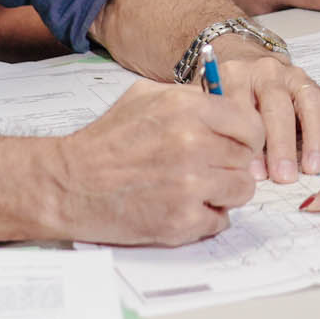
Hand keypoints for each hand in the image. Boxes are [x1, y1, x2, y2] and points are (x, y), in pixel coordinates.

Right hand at [45, 81, 262, 244]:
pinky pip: (221, 220)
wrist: (69, 184)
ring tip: (199, 187)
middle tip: (209, 166)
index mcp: (187, 109)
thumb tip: (226, 102)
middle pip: (247, 159)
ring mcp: (189, 186)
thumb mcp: (145, 97)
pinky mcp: (181, 222)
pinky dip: (207, 216)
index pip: (251, 124)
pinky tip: (183, 205)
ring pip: (242, 190)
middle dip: (232, 163)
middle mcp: (193, 145)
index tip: (237, 143)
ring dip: (225, 191)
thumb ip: (190, 96)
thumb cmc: (105, 141)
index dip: (246, 136)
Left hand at [208, 44, 319, 181]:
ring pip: (311, 102)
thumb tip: (239, 174)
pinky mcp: (318, 86)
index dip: (249, 143)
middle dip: (282, 144)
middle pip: (277, 104)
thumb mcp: (215, 109)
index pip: (242, 107)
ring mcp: (296, 76)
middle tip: (284, 176)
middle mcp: (267, 71)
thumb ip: (223, 133)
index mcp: (235, 75)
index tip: (255, 173)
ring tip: (313, 168)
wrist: (248, 64)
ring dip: (315, 138)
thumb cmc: (229, 98)